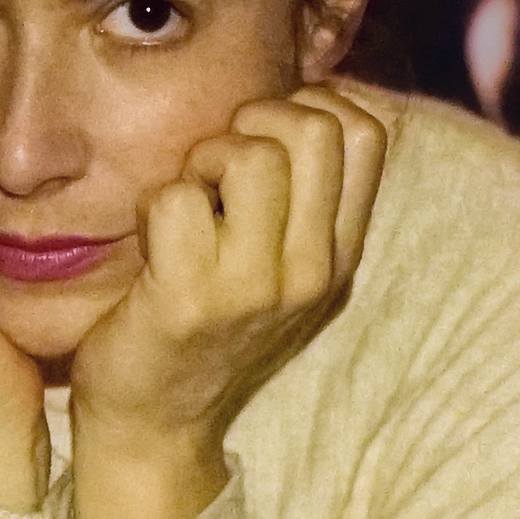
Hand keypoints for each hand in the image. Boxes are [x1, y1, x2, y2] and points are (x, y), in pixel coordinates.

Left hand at [66, 84, 391, 518]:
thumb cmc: (211, 322)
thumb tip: (306, 96)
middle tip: (219, 165)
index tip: (267, 135)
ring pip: (250, 157)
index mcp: (341, 253)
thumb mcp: (285, 264)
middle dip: (254, 121)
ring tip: (189, 198)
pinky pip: (177, 199)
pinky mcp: (189, 299)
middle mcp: (312, 270)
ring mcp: (255, 288)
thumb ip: (306, 194)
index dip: (311, 105)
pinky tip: (154, 241)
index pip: (366, 133)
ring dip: (203, 157)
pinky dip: (155, 204)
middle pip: (313, 130)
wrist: (157, 422)